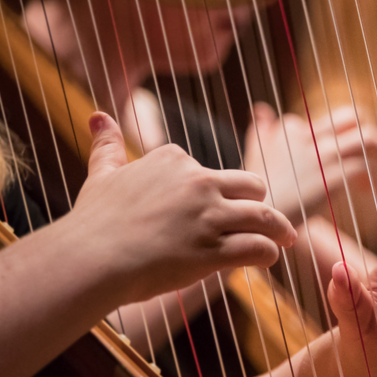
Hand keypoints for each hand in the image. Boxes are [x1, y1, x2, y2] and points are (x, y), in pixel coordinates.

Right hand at [73, 112, 296, 302]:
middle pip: (252, 185)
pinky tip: (269, 259)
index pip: (213, 171)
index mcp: (174, 160)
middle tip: (270, 221)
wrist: (89, 260)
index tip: (216, 209)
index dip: (218, 192)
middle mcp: (197, 182)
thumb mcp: (102, 175)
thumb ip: (108, 146)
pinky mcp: (215, 250)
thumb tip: (98, 116)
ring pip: (265, 216)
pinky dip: (270, 253)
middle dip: (260, 203)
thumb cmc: (94, 223)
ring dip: (280, 229)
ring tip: (287, 239)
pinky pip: (259, 247)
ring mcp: (208, 216)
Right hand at [244, 103, 376, 225]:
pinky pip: (363, 166)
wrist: (251, 222)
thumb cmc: (254, 196)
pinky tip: (369, 192)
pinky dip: (373, 177)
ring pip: (367, 137)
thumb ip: (261, 132)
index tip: (343, 162)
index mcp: (290, 130)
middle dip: (372, 133)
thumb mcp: (254, 156)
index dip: (339, 140)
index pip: (324, 121)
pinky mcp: (329, 178)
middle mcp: (307, 137)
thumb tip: (262, 110)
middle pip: (353, 116)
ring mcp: (319, 156)